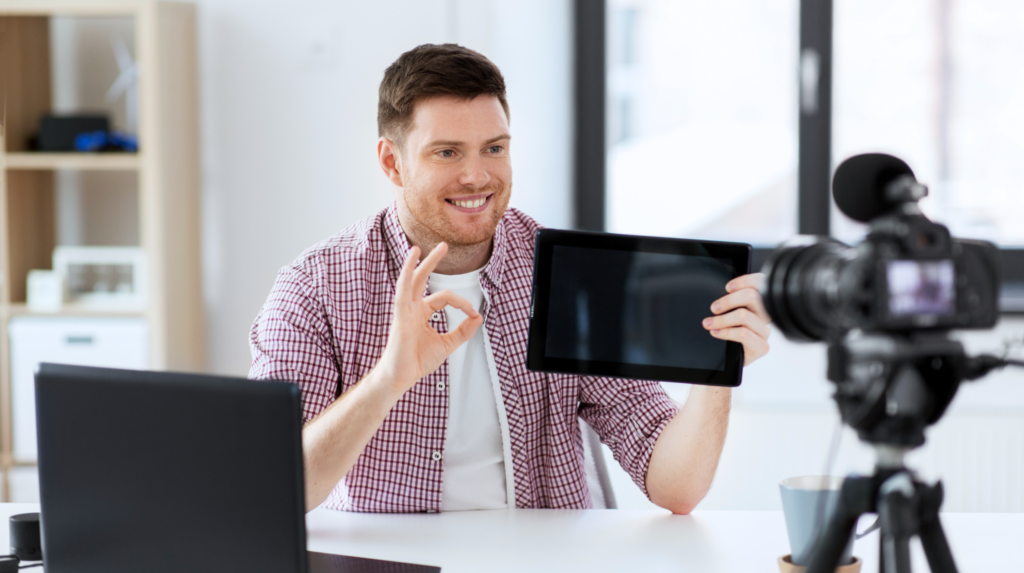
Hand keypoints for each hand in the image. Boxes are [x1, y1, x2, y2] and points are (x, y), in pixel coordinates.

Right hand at [374, 243, 483, 394]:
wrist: (401, 377)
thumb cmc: (416, 361)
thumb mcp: (448, 344)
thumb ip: (463, 331)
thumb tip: (478, 318)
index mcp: (422, 313)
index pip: (444, 297)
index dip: (462, 303)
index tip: (474, 314)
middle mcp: (412, 308)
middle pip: (421, 278)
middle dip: (432, 261)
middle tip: (443, 246)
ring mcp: (404, 311)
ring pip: (410, 281)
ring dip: (416, 264)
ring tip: (420, 248)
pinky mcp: (399, 317)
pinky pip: (401, 293)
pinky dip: (405, 277)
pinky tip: (409, 265)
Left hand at [703, 273, 770, 365]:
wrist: (726, 362)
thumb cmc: (726, 336)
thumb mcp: (726, 313)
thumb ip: (729, 301)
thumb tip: (722, 290)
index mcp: (759, 304)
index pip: (761, 284)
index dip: (744, 281)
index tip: (727, 287)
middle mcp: (764, 317)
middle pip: (752, 297)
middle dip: (728, 301)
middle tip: (714, 308)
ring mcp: (764, 332)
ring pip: (744, 315)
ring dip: (722, 319)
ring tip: (710, 323)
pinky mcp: (761, 347)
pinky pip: (743, 333)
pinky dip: (726, 332)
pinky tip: (716, 333)